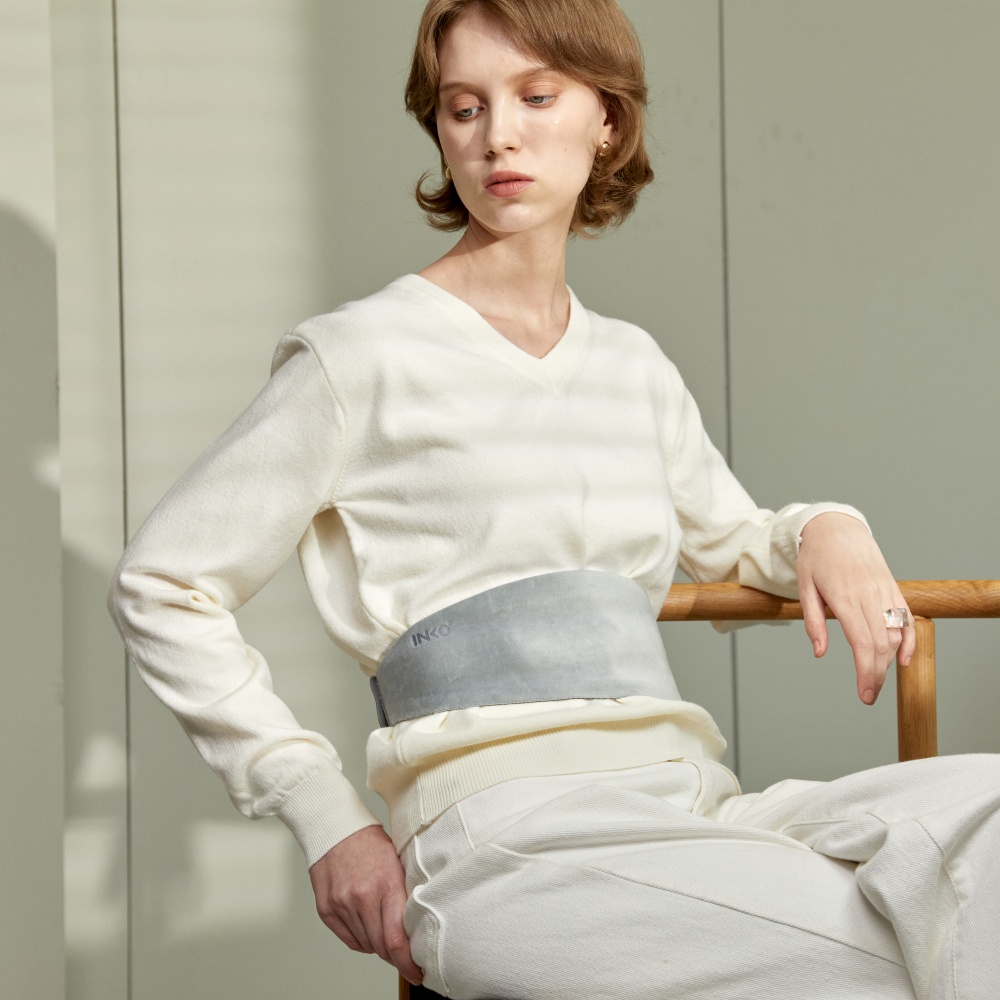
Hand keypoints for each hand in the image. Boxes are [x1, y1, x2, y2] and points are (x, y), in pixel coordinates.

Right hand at [309, 824, 422, 985]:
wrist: (335, 827)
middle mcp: (362, 897)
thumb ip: (404, 895)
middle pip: (382, 947)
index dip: (408, 963)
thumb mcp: (397, 863)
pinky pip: (349, 940)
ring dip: (377, 944)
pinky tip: (366, 927)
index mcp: (386, 885)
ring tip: (383, 927)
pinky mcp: (326, 909)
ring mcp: (342, 904)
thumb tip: (415, 928)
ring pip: (366, 945)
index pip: (397, 939)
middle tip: (404, 953)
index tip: (417, 972)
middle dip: (395, 955)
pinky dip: (361, 939)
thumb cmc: (369, 842)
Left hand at [796, 512, 914, 705]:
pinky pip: (906, 618)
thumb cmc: (816, 557)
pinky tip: (903, 660)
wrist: (837, 526)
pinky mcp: (893, 587)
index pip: (862, 643)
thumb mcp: (804, 587)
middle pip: (882, 644)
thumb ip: (813, 622)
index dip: (866, 672)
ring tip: (876, 678)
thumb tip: (819, 653)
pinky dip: (909, 641)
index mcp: (844, 596)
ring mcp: (884, 590)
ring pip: (896, 633)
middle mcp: (869, 594)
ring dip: (890, 660)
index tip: (865, 694)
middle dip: (877, 674)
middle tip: (869, 696)